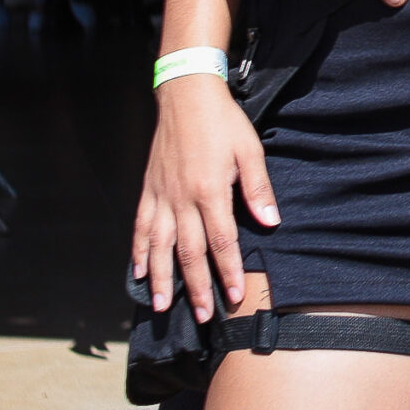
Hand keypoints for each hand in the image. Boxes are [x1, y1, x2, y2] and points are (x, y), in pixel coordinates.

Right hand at [132, 75, 277, 319]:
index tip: (236, 295)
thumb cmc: (223, 122)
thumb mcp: (250, 150)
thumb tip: (271, 223)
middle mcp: (182, 199)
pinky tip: (138, 271)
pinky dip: (138, 251)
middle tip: (205, 314)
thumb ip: (258, 189)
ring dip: (162, 278)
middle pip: (189, 252)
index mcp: (210, 190)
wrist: (186, 95)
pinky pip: (140, 226)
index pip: (221, 240)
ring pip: (159, 246)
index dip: (229, 270)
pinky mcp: (148, 190)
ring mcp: (162, 196)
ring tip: (163, 306)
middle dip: (197, 286)